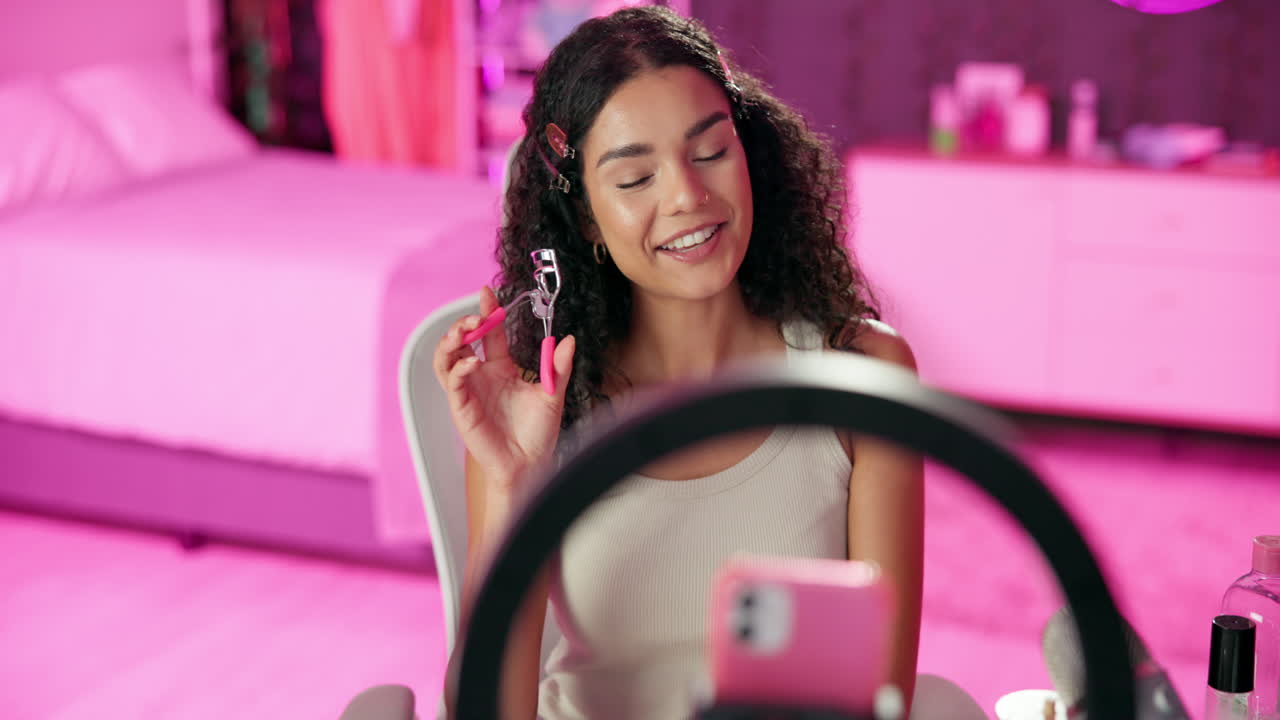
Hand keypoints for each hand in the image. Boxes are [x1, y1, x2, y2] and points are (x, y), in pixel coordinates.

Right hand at [433, 286, 575, 490]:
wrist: (530, 464)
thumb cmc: (538, 433)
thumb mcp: (553, 393)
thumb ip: (559, 366)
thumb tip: (568, 339)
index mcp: (501, 368)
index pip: (488, 333)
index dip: (486, 311)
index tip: (488, 292)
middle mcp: (481, 376)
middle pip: (460, 341)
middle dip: (463, 323)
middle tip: (476, 314)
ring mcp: (469, 391)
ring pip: (446, 358)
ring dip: (451, 341)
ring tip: (465, 330)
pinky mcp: (462, 408)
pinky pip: (453, 383)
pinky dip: (459, 369)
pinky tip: (471, 363)